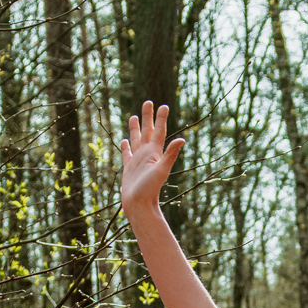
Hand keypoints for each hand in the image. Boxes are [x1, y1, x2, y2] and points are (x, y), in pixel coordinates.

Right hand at [120, 101, 183, 215]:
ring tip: (133, 116)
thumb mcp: (161, 169)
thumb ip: (170, 154)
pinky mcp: (129, 168)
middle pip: (147, 131)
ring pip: (136, 139)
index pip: (159, 131)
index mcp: (155, 153)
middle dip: (148, 116)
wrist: (139, 205)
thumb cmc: (150, 189)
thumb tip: (182, 139)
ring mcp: (137, 161)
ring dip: (135, 128)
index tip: (163, 105)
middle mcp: (146, 154)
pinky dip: (126, 146)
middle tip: (148, 102)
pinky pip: (127, 153)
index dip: (161, 118)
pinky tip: (124, 140)